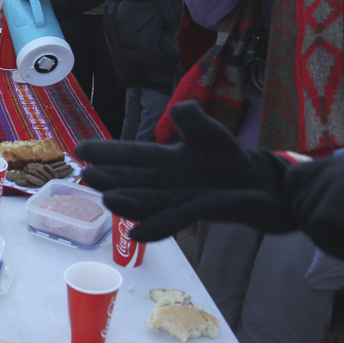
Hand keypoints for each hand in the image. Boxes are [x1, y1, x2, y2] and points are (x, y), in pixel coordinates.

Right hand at [75, 101, 295, 240]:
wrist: (262, 187)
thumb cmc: (231, 160)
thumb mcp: (211, 135)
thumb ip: (193, 122)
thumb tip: (178, 108)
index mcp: (165, 159)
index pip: (132, 154)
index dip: (107, 152)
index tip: (81, 148)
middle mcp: (166, 181)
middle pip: (134, 180)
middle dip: (111, 178)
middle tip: (87, 176)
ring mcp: (180, 199)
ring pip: (149, 201)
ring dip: (130, 203)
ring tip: (109, 200)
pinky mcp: (200, 212)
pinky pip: (175, 220)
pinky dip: (158, 227)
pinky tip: (138, 234)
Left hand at [285, 156, 343, 271]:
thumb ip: (324, 194)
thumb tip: (291, 200)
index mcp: (343, 162)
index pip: (294, 176)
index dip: (300, 200)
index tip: (322, 217)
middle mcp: (339, 165)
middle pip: (297, 200)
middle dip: (314, 224)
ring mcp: (338, 180)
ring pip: (305, 217)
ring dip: (325, 235)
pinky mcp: (337, 201)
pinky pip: (316, 229)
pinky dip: (332, 243)